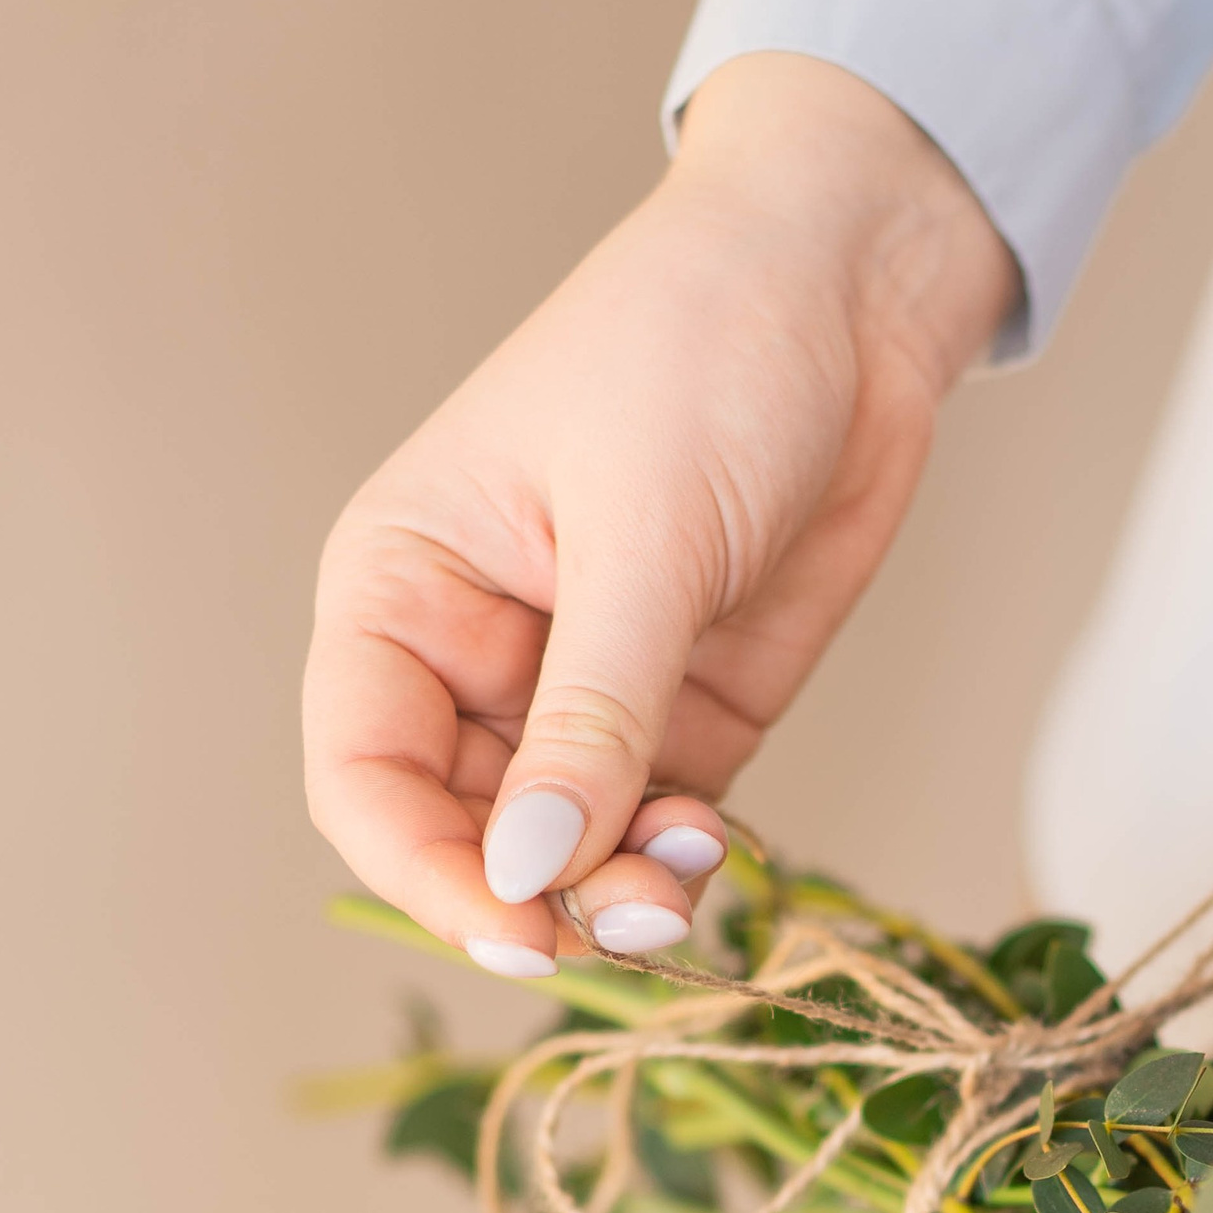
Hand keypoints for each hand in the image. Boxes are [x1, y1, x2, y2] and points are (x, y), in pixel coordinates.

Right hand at [304, 55, 1016, 971]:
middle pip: (472, 837)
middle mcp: (478, 655)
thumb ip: (593, 715)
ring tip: (688, 887)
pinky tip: (719, 849)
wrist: (847, 286)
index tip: (517, 927)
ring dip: (620, 894)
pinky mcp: (691, 708)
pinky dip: (682, 861)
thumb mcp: (644, 537)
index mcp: (404, 588)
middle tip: (636, 922)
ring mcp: (587, 691)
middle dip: (544, 897)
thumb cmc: (702, 352)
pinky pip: (660, 827)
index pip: (365, 776)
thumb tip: (530, 871)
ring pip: (572, 851)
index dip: (426, 872)